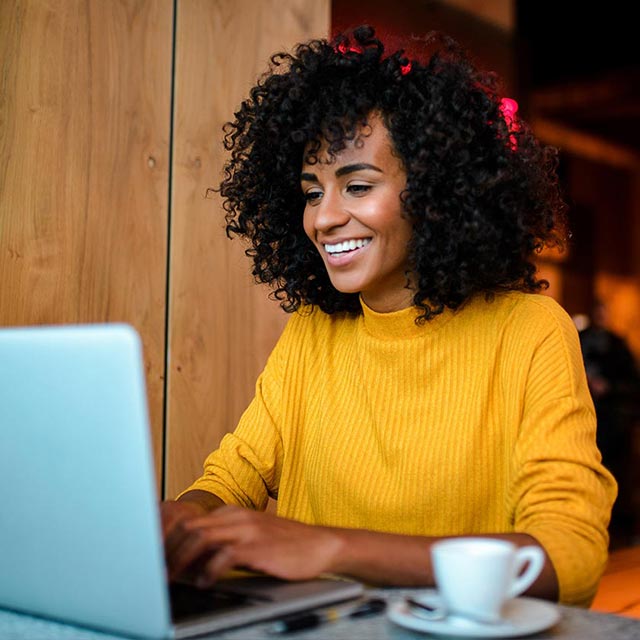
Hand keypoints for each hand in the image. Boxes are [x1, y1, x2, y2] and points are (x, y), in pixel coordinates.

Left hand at [165, 505, 343, 586]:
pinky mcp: (257, 547)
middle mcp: (237, 516)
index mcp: (232, 512)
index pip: (189, 521)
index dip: (168, 540)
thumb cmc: (284, 546)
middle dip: (168, 550)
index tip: (156, 559)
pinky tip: (203, 582)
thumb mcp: (251, 536)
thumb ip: (224, 542)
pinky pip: (224, 555)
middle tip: (156, 572)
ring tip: (172, 578)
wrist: (320, 545)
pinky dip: (208, 570)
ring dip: (181, 559)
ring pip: (200, 538)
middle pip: (189, 526)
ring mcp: (247, 530)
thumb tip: (192, 561)